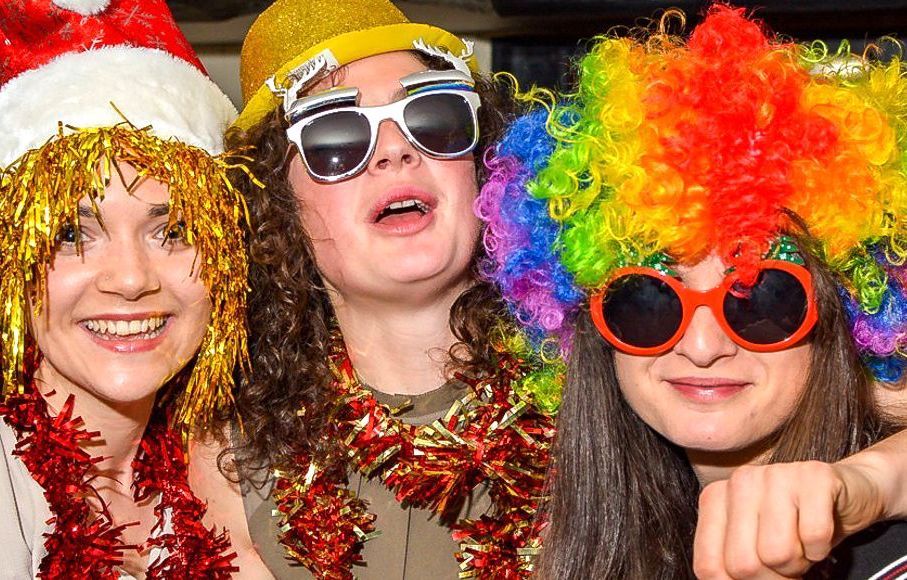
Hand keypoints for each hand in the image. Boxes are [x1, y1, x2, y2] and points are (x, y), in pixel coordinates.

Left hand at [692, 460, 884, 578]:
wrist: (845, 496)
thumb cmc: (793, 526)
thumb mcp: (751, 545)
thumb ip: (731, 564)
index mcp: (714, 498)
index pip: (710, 565)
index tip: (761, 576)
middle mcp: (739, 481)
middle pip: (743, 564)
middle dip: (772, 577)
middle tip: (787, 562)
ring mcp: (776, 474)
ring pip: (777, 553)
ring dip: (798, 563)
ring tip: (801, 545)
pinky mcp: (815, 477)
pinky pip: (814, 535)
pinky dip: (821, 549)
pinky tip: (819, 534)